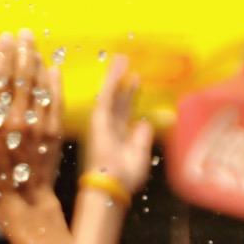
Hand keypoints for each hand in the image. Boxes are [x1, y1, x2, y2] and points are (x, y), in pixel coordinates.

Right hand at [0, 30, 62, 205]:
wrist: (24, 203)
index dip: (2, 58)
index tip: (4, 40)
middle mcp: (17, 121)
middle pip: (20, 78)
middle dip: (22, 53)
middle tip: (22, 35)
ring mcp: (38, 125)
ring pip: (38, 85)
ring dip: (37, 62)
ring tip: (34, 47)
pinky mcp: (53, 132)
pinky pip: (54, 101)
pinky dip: (54, 84)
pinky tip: (53, 70)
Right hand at [83, 56, 153, 195]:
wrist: (111, 184)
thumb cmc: (125, 176)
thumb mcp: (140, 155)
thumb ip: (142, 138)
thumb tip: (145, 122)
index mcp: (120, 138)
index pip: (126, 113)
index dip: (131, 97)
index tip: (136, 82)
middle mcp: (110, 128)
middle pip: (119, 101)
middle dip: (124, 85)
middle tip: (129, 68)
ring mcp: (103, 122)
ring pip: (111, 94)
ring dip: (115, 76)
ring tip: (121, 59)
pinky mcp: (99, 117)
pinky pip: (106, 94)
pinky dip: (112, 79)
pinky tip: (117, 65)